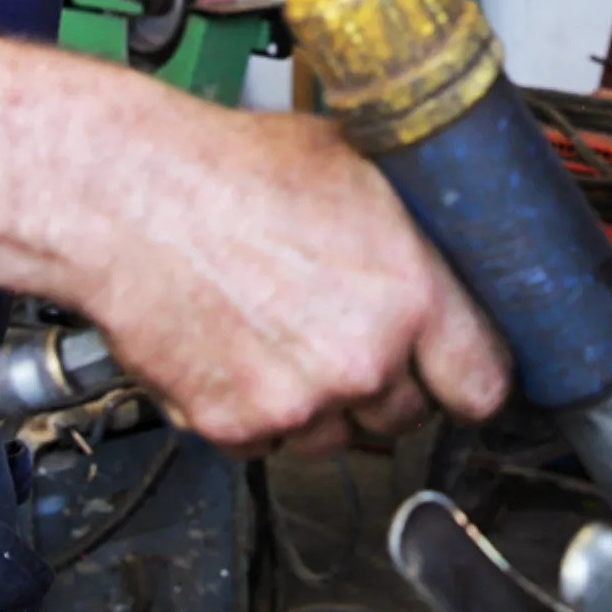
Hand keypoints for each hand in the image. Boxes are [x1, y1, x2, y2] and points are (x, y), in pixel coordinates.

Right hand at [82, 107, 509, 455]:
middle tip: (351, 334)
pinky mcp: (236, 428)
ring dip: (324, 404)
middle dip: (388, 383)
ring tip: (286, 334)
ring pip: (338, 437)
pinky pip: (269, 444)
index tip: (458, 371)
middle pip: (408, 416)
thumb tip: (455, 239)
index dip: (469, 375)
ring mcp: (297, 403)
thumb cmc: (231, 171)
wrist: (128, 200)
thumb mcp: (357, 167)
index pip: (483, 384)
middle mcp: (362, 361)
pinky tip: (241, 350)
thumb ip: (415, 229)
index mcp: (411, 296)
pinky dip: (259, 412)